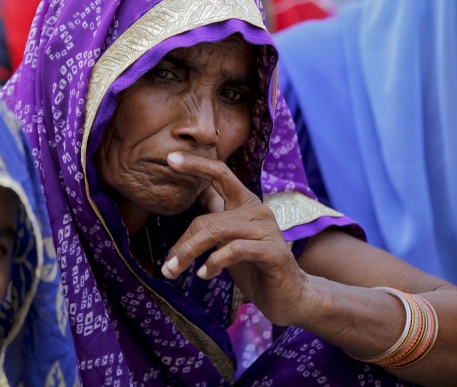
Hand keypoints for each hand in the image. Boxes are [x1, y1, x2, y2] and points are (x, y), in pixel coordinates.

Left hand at [160, 152, 312, 325]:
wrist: (291, 297)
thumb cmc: (255, 267)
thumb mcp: (229, 239)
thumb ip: (216, 217)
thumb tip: (197, 193)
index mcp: (246, 203)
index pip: (220, 173)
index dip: (196, 164)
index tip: (170, 158)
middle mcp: (258, 211)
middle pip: (207, 218)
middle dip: (181, 244)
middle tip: (166, 266)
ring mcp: (267, 230)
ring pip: (216, 231)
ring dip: (189, 253)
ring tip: (174, 271)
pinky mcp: (273, 251)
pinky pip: (234, 249)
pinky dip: (214, 262)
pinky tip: (204, 275)